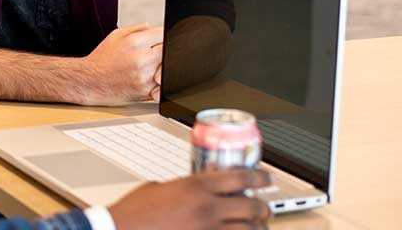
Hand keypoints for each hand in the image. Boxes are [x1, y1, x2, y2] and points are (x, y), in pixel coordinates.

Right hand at [77, 24, 162, 104]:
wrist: (89, 82)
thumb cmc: (102, 59)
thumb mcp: (116, 35)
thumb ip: (138, 29)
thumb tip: (153, 28)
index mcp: (135, 42)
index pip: (163, 34)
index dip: (162, 37)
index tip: (159, 41)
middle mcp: (142, 59)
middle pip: (169, 51)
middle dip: (164, 51)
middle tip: (155, 54)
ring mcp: (145, 77)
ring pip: (169, 68)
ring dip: (164, 66)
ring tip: (153, 66)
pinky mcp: (147, 92)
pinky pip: (164, 84)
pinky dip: (161, 81)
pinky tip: (150, 77)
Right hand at [107, 169, 272, 229]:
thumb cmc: (135, 212)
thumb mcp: (161, 189)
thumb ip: (184, 188)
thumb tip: (197, 192)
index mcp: (196, 187)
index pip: (240, 177)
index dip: (260, 176)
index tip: (266, 177)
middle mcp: (207, 209)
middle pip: (252, 207)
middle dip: (263, 208)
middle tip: (264, 208)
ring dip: (256, 228)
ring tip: (256, 226)